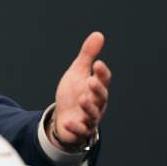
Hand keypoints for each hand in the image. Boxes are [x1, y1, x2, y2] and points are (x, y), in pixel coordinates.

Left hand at [49, 31, 111, 150]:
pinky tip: (68, 121)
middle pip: (101, 97)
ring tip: (82, 99)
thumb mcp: (78, 72)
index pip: (103, 80)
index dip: (102, 73)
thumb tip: (98, 34)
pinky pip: (81, 131)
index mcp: (97, 89)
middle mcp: (97, 104)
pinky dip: (75, 127)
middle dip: (97, 90)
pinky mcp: (80, 131)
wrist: (63, 116)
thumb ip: (88, 55)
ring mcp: (89, 118)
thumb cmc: (73, 93)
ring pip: (93, 114)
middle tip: (90, 81)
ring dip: (89, 107)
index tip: (97, 63)